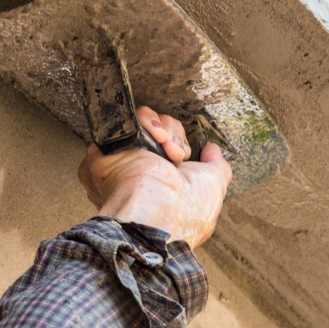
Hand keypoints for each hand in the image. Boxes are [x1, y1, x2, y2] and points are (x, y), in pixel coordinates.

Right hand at [77, 106, 232, 248]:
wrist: (155, 211)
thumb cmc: (186, 209)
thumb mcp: (214, 187)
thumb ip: (217, 165)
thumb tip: (212, 150)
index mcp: (163, 181)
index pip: (172, 147)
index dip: (182, 145)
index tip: (188, 157)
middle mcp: (143, 169)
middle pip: (162, 131)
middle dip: (176, 136)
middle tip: (178, 155)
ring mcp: (126, 157)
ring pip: (150, 121)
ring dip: (166, 131)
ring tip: (168, 150)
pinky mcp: (111, 145)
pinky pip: (132, 116)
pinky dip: (148, 120)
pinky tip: (156, 138)